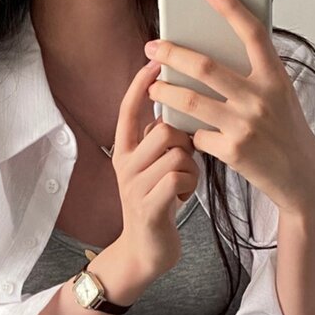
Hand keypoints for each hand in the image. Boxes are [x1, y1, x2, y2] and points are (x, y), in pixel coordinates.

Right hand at [112, 60, 198, 279]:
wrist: (145, 251)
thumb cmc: (158, 203)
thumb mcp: (152, 168)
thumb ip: (158, 141)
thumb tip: (180, 107)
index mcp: (124, 151)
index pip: (129, 110)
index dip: (141, 85)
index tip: (155, 63)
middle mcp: (124, 165)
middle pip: (164, 130)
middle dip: (184, 142)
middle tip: (185, 160)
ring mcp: (133, 186)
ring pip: (176, 154)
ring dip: (190, 167)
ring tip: (183, 182)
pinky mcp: (148, 207)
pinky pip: (179, 178)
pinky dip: (189, 185)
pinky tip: (182, 197)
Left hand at [144, 0, 314, 216]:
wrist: (299, 174)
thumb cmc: (286, 133)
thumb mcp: (279, 97)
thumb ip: (254, 78)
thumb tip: (213, 63)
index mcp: (274, 78)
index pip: (253, 33)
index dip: (231, 10)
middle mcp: (260, 97)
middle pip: (205, 66)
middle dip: (172, 54)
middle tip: (153, 48)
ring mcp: (245, 124)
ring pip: (189, 100)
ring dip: (163, 94)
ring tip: (153, 90)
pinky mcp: (233, 150)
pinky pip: (197, 135)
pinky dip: (190, 134)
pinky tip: (190, 135)